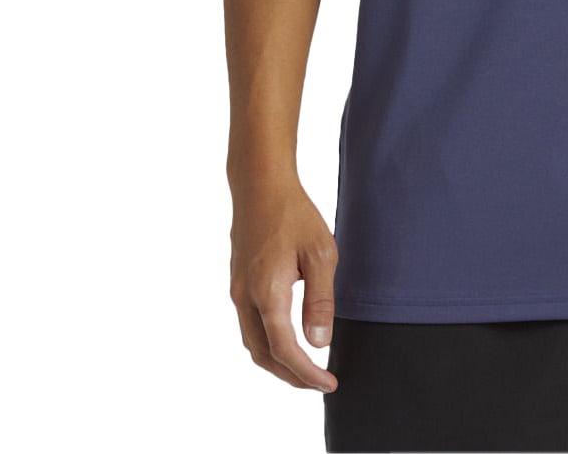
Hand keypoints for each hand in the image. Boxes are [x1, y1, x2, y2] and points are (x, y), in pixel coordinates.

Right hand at [229, 175, 339, 391]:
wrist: (260, 184)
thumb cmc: (294, 213)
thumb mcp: (320, 253)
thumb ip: (320, 301)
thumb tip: (319, 343)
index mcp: (267, 293)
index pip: (284, 350)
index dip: (306, 373)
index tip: (329, 383)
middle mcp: (245, 297)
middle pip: (263, 355)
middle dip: (291, 376)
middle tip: (319, 382)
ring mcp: (238, 290)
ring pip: (253, 342)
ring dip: (277, 362)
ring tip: (306, 368)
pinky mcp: (238, 282)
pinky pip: (250, 326)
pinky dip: (268, 343)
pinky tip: (287, 338)